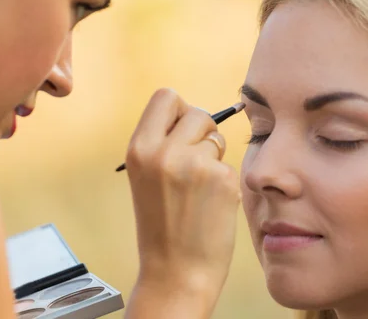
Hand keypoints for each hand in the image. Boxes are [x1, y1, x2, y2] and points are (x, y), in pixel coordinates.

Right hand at [125, 88, 240, 316]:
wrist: (176, 271)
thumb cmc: (162, 225)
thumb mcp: (146, 177)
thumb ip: (162, 144)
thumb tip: (194, 116)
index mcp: (139, 149)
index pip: (166, 96)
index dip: (179, 111)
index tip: (182, 132)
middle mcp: (164, 152)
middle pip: (197, 112)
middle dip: (202, 131)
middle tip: (196, 161)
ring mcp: (195, 165)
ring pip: (217, 138)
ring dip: (213, 156)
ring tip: (201, 189)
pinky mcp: (223, 180)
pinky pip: (229, 164)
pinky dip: (225, 181)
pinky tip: (213, 205)